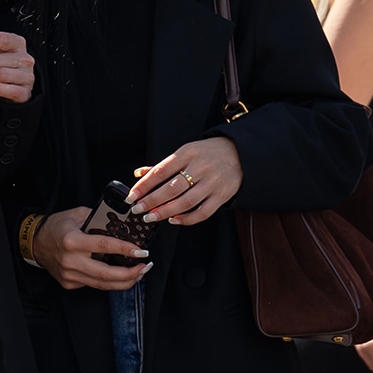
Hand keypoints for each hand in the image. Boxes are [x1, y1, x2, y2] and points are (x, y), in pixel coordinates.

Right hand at [32, 206, 151, 291]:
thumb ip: (99, 219)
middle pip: (106, 274)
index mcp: (73, 241)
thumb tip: (123, 224)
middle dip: (130, 273)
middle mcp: (71, 261)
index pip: (105, 246)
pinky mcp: (70, 283)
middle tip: (145, 266)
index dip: (125, 249)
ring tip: (139, 273)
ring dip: (124, 281)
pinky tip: (121, 276)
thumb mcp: (78, 214)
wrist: (36, 242)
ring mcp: (70, 275)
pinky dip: (110, 282)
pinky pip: (94, 284)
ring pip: (103, 284)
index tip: (141, 251)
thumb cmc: (57, 226)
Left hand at [127, 137, 242, 226]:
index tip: (132, 195)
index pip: (161, 171)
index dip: (144, 185)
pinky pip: (203, 212)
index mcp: (187, 153)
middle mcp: (200, 168)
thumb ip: (162, 165)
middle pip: (172, 188)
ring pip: (186, 201)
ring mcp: (212, 183)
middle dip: (152, 201)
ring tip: (151, 217)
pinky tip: (174, 220)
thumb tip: (138, 173)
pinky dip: (187, 219)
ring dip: (166, 211)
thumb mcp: (185, 152)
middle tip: (137, 209)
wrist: (240, 153)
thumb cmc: (207, 153)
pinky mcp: (222, 196)